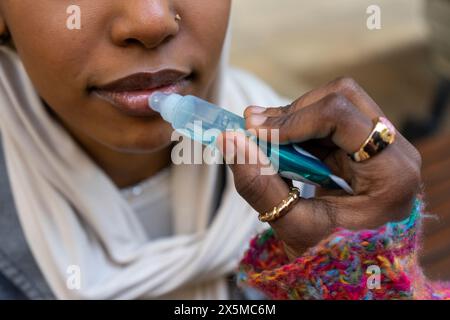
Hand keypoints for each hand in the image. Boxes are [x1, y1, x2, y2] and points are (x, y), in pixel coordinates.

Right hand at [217, 77, 421, 258]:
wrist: (357, 272)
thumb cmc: (334, 256)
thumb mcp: (295, 228)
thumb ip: (261, 186)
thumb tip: (229, 140)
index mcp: (391, 173)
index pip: (341, 117)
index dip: (293, 118)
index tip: (253, 132)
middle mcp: (394, 151)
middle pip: (342, 98)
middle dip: (293, 112)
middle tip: (253, 130)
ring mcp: (382, 147)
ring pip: (335, 103)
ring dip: (293, 118)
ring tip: (261, 139)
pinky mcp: (364, 148)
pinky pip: (329, 122)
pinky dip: (299, 129)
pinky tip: (278, 146)